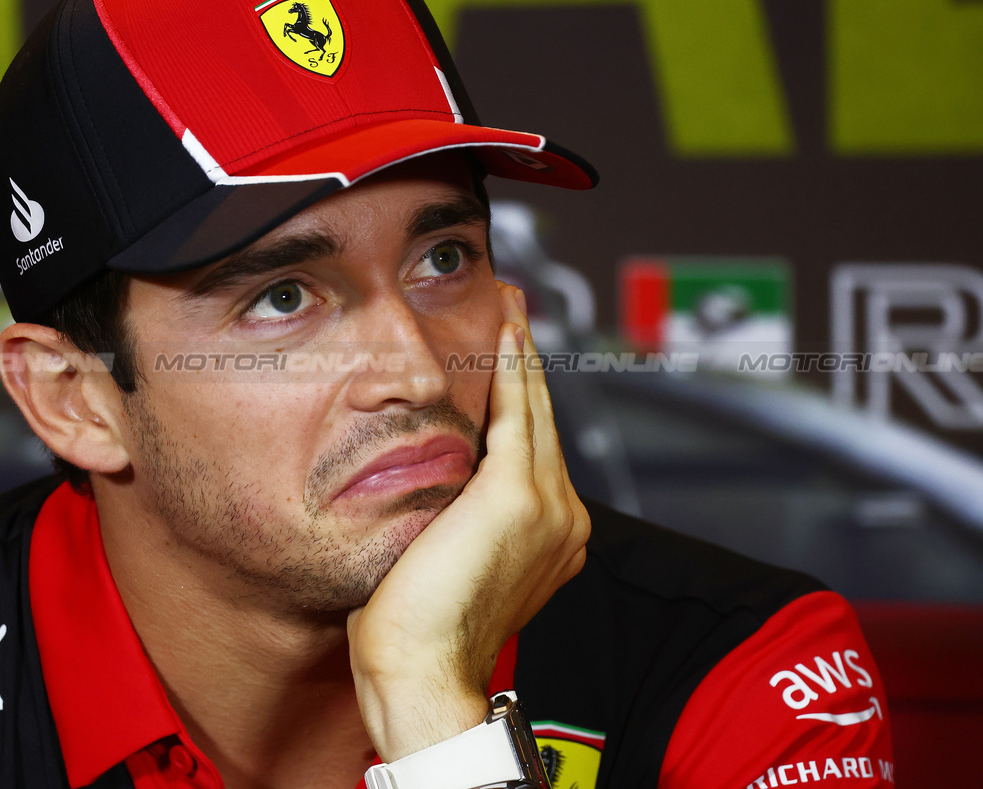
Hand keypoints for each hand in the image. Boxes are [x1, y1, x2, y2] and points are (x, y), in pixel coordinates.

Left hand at [347, 281, 590, 760]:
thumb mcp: (445, 564)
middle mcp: (564, 519)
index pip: (534, 453)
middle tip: (516, 314)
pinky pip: (516, 413)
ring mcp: (549, 506)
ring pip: (533, 411)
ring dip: (521, 356)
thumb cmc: (418, 633)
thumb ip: (457, 522)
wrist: (421, 670)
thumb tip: (434, 493)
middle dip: (528, 365)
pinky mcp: (517, 495)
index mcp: (552, 539)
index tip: (510, 361)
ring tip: (510, 311)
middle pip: (542, 423)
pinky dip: (512, 369)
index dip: (524, 403)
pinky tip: (505, 334)